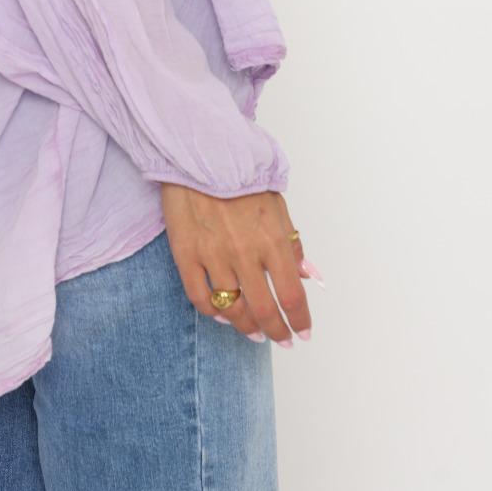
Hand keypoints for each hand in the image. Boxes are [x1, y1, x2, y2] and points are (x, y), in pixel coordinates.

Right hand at [159, 182, 312, 343]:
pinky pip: (200, 298)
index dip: (300, 321)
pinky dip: (213, 314)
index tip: (303, 332)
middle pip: (264, 310)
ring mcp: (213, 255)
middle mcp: (245, 253)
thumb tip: (305, 275)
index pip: (292, 295)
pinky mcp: (186, 254)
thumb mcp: (277, 204)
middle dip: (277, 332)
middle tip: (282, 339)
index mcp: (272, 239)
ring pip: (233, 310)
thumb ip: (291, 242)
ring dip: (247, 328)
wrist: (199, 150)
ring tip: (254, 333)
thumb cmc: (240, 173)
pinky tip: (222, 317)